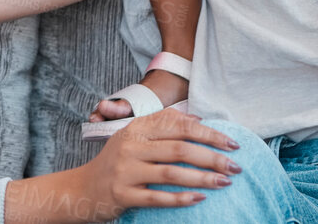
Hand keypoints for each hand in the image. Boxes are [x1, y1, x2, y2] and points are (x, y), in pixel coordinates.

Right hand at [68, 110, 241, 218]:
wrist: (82, 189)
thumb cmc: (116, 162)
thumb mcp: (134, 137)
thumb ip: (163, 125)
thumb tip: (197, 119)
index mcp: (137, 128)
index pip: (180, 127)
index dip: (209, 134)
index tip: (232, 143)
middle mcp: (131, 146)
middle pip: (179, 149)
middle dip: (212, 157)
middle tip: (236, 166)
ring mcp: (126, 171)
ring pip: (171, 173)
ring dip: (202, 178)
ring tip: (225, 182)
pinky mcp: (123, 194)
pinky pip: (157, 197)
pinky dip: (181, 199)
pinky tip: (200, 199)